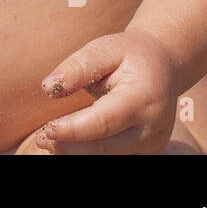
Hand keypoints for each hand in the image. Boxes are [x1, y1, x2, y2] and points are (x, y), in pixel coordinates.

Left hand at [35, 30, 180, 153]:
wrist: (164, 66)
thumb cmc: (129, 55)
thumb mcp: (104, 48)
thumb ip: (77, 67)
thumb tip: (48, 88)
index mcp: (143, 98)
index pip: (104, 121)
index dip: (74, 129)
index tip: (48, 128)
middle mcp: (153, 127)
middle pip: (106, 148)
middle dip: (70, 147)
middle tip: (42, 138)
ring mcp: (153, 144)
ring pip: (111, 158)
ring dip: (77, 154)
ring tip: (49, 142)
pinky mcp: (148, 153)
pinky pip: (116, 158)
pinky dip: (91, 154)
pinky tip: (69, 145)